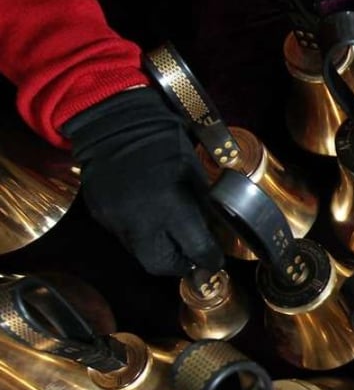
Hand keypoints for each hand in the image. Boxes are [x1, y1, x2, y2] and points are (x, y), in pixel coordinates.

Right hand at [62, 87, 222, 276]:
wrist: (117, 124)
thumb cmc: (166, 144)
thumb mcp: (196, 175)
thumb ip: (205, 209)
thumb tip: (214, 235)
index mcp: (171, 205)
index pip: (197, 250)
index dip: (211, 259)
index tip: (215, 259)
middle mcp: (140, 219)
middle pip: (162, 265)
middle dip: (181, 265)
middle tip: (192, 256)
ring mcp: (116, 220)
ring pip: (141, 254)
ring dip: (160, 252)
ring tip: (173, 238)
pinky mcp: (100, 216)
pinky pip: (124, 237)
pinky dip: (141, 235)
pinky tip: (149, 219)